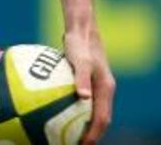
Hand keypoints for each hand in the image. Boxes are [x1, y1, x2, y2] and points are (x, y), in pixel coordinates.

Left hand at [63, 29, 115, 143]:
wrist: (81, 28)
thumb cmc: (80, 43)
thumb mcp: (81, 60)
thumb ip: (82, 78)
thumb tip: (83, 97)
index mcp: (106, 88)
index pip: (102, 118)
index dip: (94, 134)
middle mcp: (104, 90)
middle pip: (99, 119)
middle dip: (90, 135)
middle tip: (74, 144)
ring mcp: (96, 85)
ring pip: (91, 111)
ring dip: (82, 125)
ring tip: (67, 136)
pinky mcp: (87, 80)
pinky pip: (81, 100)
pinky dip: (73, 110)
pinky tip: (55, 112)